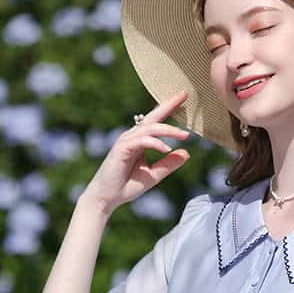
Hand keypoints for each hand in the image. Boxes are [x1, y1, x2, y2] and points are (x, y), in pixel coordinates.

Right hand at [83, 89, 191, 214]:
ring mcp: (126, 141)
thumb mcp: (154, 175)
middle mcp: (132, 137)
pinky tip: (167, 149)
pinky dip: (156, 144)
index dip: (169, 108)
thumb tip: (186, 153)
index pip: (156, 121)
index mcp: (139, 141)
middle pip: (153, 117)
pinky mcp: (122, 149)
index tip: (183, 97)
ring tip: (185, 136)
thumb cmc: (127, 186)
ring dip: (169, 130)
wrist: (107, 198)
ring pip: (150, 128)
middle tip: (184, 95)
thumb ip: (168, 164)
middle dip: (168, 105)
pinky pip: (142, 141)